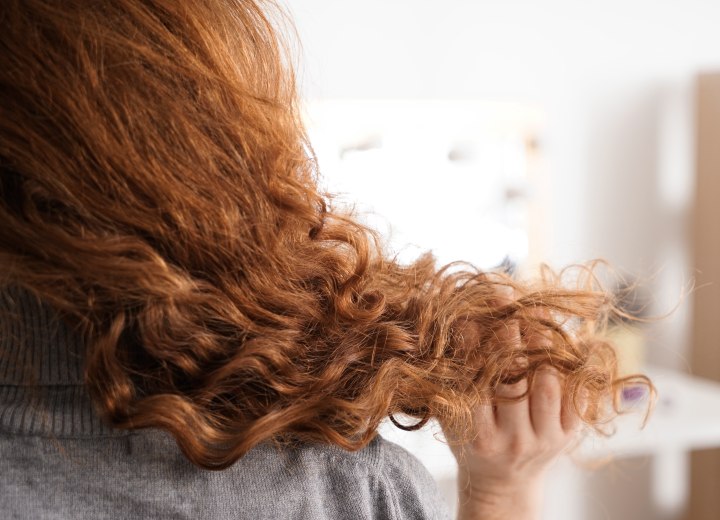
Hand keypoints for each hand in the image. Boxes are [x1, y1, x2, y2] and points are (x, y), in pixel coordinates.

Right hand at [444, 320, 583, 519]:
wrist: (503, 481)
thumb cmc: (471, 441)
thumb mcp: (452, 418)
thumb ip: (453, 381)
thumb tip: (456, 324)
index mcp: (479, 437)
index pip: (476, 387)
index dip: (474, 350)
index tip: (471, 318)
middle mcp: (514, 442)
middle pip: (514, 384)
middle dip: (510, 340)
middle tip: (506, 305)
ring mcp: (546, 439)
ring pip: (548, 386)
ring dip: (541, 346)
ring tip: (534, 313)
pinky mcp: (570, 434)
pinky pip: (574, 393)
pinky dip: (567, 362)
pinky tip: (558, 336)